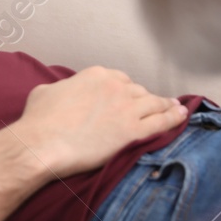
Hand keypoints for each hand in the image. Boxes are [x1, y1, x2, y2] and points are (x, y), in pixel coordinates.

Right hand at [12, 66, 186, 175]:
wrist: (42, 144)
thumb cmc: (38, 121)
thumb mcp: (45, 92)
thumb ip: (61, 88)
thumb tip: (61, 92)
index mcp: (96, 76)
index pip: (119, 80)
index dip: (124, 90)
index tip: (126, 98)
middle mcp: (116, 87)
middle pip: (138, 91)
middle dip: (143, 99)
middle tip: (148, 108)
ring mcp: (127, 108)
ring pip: (154, 104)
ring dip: (165, 106)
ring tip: (175, 108)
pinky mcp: (133, 131)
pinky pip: (161, 122)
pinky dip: (174, 118)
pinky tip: (182, 116)